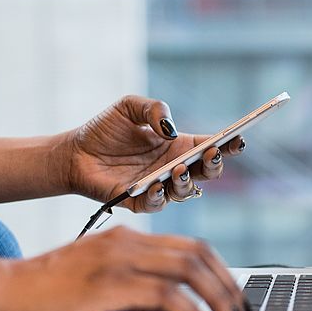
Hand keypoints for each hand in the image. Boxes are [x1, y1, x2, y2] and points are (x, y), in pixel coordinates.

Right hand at [0, 226, 251, 310]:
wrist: (0, 291)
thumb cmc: (48, 293)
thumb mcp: (104, 284)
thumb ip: (141, 290)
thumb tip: (179, 309)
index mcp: (128, 238)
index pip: (192, 246)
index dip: (222, 270)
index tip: (236, 295)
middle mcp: (127, 242)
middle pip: (198, 254)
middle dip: (229, 285)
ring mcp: (117, 259)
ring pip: (188, 270)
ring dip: (218, 298)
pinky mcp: (107, 283)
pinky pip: (164, 294)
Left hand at [61, 95, 245, 211]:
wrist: (74, 152)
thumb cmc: (105, 130)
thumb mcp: (129, 107)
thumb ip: (154, 109)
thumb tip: (170, 129)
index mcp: (179, 146)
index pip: (211, 147)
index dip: (228, 144)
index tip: (238, 138)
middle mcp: (174, 168)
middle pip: (207, 173)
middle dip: (214, 165)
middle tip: (211, 154)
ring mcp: (160, 187)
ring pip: (186, 191)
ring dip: (187, 181)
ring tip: (178, 169)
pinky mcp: (140, 202)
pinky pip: (157, 203)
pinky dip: (159, 196)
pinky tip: (156, 184)